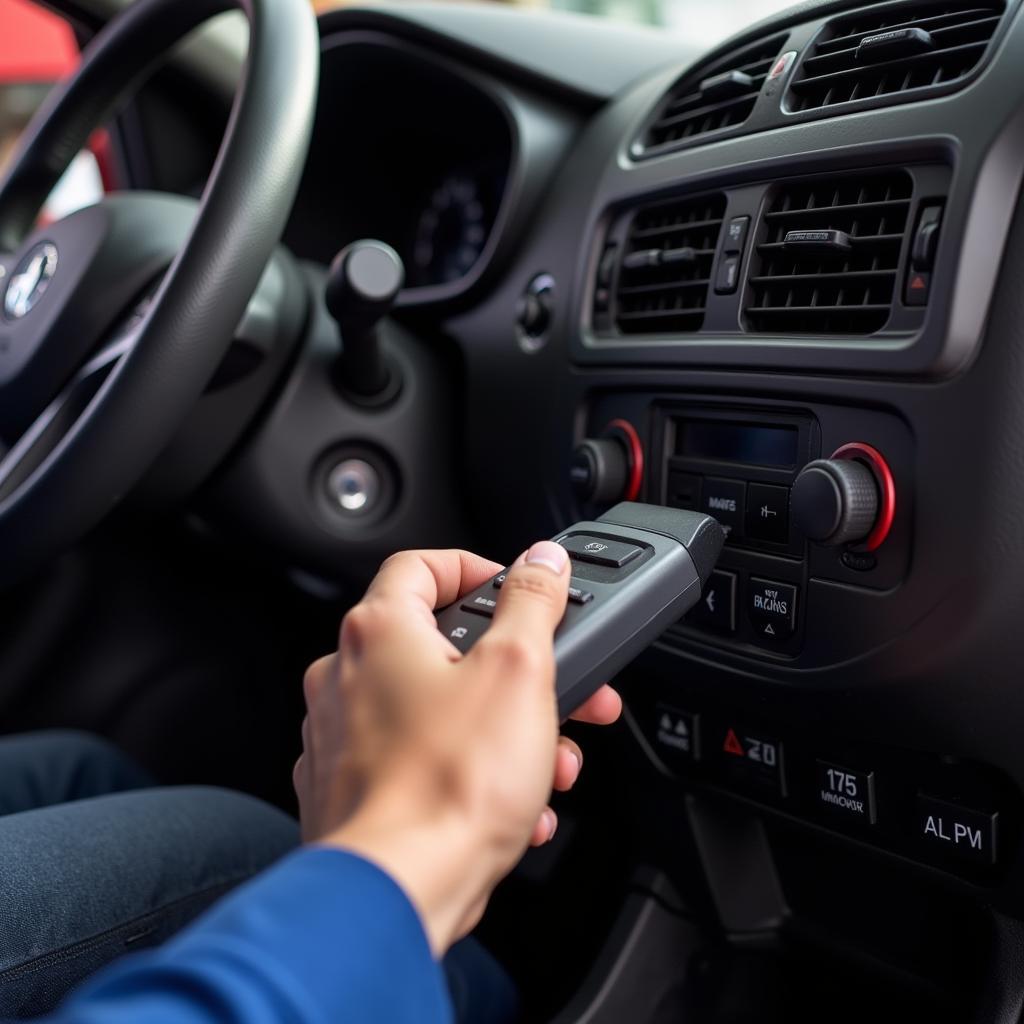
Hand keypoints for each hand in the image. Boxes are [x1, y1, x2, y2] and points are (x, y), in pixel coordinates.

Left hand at [293, 543, 620, 954]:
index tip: (515, 592)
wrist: (398, 892)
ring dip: (501, 729)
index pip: (421, 565)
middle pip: (442, 647)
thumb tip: (540, 562)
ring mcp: (340, 737)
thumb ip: (533, 602)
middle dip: (515, 672)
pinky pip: (421, 764)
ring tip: (547, 760)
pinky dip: (469, 774)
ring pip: (437, 711)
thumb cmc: (447, 787)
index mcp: (379, 632)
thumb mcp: (518, 671)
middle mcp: (346, 676)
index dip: (475, 569)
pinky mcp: (348, 790)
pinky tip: (515, 804)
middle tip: (561, 689)